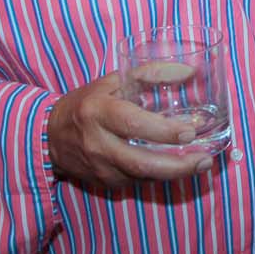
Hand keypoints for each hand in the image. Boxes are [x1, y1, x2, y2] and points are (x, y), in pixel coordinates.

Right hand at [46, 74, 215, 188]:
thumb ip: (149, 74)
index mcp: (98, 112)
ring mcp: (99, 167)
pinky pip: (136, 181)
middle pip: (140, 162)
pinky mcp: (104, 182)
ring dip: (174, 174)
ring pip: (141, 176)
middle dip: (177, 165)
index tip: (189, 132)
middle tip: (205, 159)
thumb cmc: (87, 102)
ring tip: (201, 164)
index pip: (133, 125)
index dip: (163, 132)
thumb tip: (187, 71)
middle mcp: (97, 143)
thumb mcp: (113, 81)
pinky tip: (179, 168)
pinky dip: (159, 176)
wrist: (49, 136)